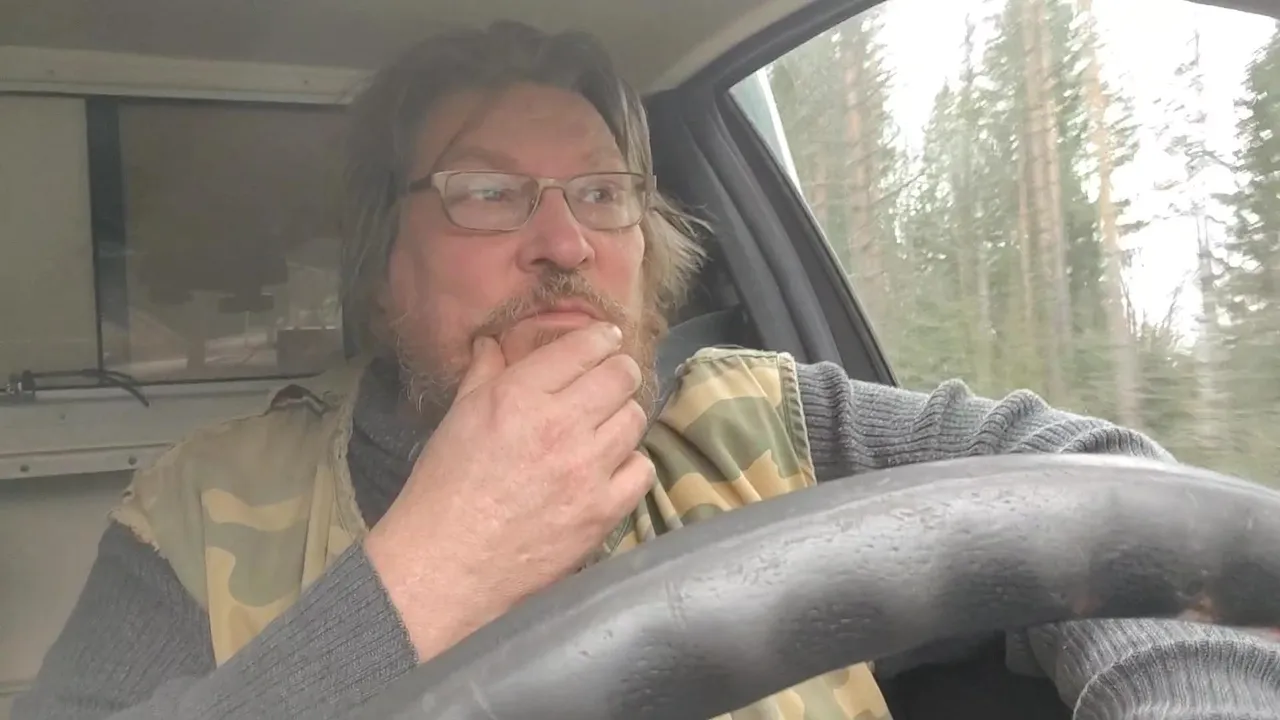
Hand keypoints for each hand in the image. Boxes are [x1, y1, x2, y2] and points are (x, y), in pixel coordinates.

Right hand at [364, 322, 653, 661]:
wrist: (447, 565)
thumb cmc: (444, 489)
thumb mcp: (458, 417)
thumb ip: (484, 374)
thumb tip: (496, 342)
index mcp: (520, 396)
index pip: (584, 347)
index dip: (601, 339)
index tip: (605, 341)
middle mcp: (561, 425)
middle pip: (622, 376)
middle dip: (619, 372)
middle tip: (610, 381)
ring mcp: (588, 470)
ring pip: (635, 418)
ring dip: (623, 417)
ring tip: (605, 427)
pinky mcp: (603, 511)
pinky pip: (642, 470)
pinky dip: (630, 466)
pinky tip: (609, 470)